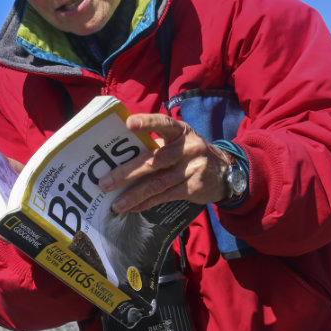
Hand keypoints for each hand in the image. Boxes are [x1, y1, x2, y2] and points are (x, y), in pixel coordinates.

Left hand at [100, 113, 233, 212]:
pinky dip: (148, 202)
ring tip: (116, 204)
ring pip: (158, 183)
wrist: (225, 172)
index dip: (147, 123)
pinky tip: (133, 208)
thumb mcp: (180, 141)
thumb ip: (156, 143)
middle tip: (105, 182)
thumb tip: (120, 154)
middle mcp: (188, 148)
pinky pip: (166, 196)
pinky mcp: (194, 187)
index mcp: (181, 131)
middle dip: (127, 172)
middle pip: (155, 160)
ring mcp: (192, 168)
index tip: (128, 123)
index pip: (163, 123)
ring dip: (134, 195)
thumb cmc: (191, 153)